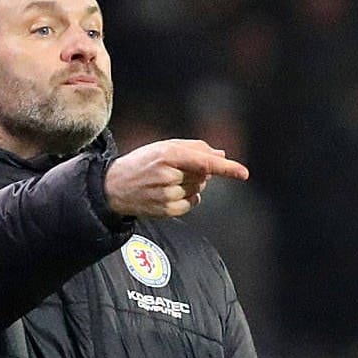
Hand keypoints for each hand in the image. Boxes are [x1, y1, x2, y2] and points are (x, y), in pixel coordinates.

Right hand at [104, 138, 248, 217]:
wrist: (115, 186)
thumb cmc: (143, 162)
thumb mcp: (165, 147)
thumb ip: (195, 148)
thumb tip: (222, 154)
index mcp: (167, 153)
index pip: (203, 161)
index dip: (226, 167)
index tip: (243, 173)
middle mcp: (167, 174)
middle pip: (204, 176)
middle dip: (200, 172)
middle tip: (178, 169)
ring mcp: (166, 195)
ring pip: (198, 190)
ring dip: (193, 185)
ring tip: (169, 181)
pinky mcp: (165, 210)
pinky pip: (191, 204)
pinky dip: (189, 198)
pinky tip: (171, 193)